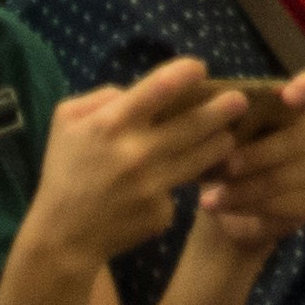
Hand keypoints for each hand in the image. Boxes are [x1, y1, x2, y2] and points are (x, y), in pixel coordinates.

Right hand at [24, 59, 253, 271]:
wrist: (64, 236)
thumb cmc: (64, 171)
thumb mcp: (66, 121)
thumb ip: (101, 98)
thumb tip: (133, 91)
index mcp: (111, 124)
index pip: (159, 88)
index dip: (185, 73)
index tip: (200, 68)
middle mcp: (137, 153)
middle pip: (193, 124)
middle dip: (222, 109)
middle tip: (240, 99)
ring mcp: (152, 186)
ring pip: (199, 158)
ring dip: (219, 143)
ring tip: (229, 135)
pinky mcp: (162, 213)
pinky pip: (177, 190)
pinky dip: (178, 183)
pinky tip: (177, 181)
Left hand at [196, 72, 304, 244]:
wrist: (223, 205)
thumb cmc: (221, 155)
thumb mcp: (217, 132)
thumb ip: (224, 115)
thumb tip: (212, 105)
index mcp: (293, 104)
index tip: (289, 96)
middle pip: (302, 137)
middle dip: (258, 154)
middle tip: (224, 167)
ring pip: (286, 176)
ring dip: (244, 187)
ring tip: (209, 196)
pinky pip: (284, 204)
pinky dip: (247, 205)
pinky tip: (223, 205)